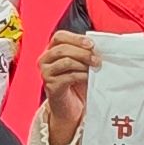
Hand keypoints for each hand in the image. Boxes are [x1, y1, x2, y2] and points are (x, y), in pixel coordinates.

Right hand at [36, 28, 95, 144]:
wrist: (69, 107)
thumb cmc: (75, 83)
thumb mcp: (79, 64)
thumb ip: (84, 53)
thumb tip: (98, 46)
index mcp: (51, 50)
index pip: (59, 37)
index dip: (75, 38)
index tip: (91, 44)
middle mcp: (44, 60)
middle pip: (62, 49)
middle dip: (82, 52)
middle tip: (97, 59)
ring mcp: (46, 73)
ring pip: (65, 61)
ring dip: (83, 63)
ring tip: (95, 68)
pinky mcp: (51, 86)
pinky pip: (68, 76)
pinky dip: (81, 75)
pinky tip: (89, 78)